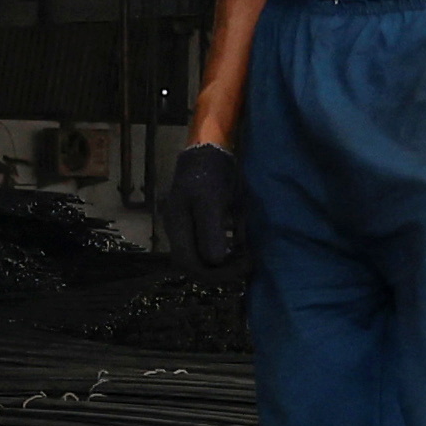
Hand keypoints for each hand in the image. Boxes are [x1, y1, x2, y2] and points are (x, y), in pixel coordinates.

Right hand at [159, 140, 250, 272]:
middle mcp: (178, 232)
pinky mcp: (197, 223)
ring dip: (224, 263)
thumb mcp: (211, 201)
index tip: (241, 268)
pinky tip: (240, 246)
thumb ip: (210, 231)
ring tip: (246, 257)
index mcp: (178, 228)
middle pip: (195, 265)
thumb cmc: (209, 174)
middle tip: (248, 264)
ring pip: (202, 258)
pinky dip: (225, 251)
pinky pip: (208, 246)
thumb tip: (215, 262)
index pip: (189, 265)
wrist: (208, 151)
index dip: (214, 274)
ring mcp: (186, 228)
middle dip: (222, 270)